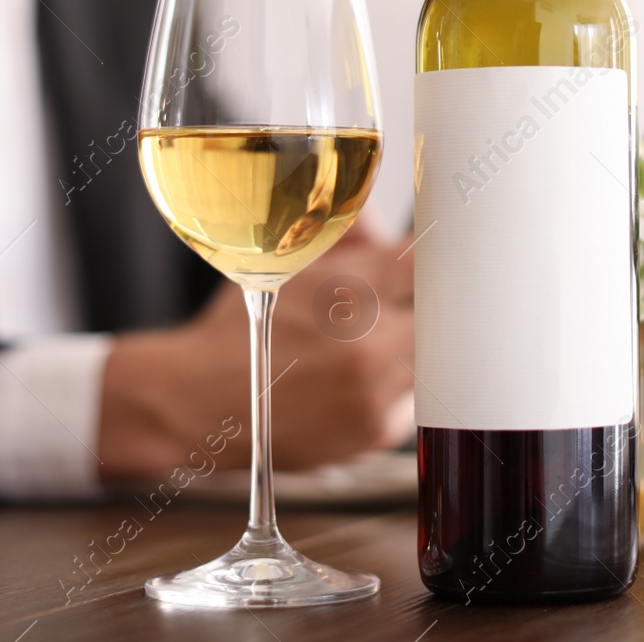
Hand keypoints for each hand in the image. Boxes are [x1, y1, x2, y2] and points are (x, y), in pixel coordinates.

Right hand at [97, 224, 414, 480]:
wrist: (196, 401)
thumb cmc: (236, 329)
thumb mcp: (288, 263)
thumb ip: (348, 236)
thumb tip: (385, 212)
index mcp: (352, 292)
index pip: (428, 260)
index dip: (440, 251)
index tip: (442, 248)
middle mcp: (372, 347)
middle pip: (446, 313)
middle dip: (435, 301)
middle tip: (422, 295)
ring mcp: (377, 394)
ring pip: (434, 356)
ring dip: (418, 341)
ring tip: (381, 335)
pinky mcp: (375, 432)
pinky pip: (412, 397)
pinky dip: (398, 381)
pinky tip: (361, 375)